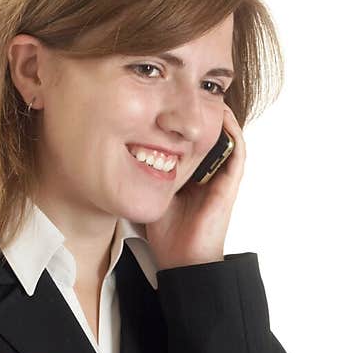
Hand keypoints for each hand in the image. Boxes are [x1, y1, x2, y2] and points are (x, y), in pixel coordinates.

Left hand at [144, 103, 246, 270]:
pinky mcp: (230, 185)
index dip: (184, 121)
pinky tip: (223, 115)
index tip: (170, 100)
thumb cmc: (166, 236)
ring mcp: (221, 179)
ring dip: (220, 116)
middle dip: (202, 113)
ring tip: (209, 94)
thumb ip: (139, 176)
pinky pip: (237, 152)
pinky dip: (233, 132)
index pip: (190, 140)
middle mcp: (208, 174)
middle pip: (209, 135)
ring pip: (226, 138)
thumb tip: (114, 154)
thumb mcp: (147, 195)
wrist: (182, 262)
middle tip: (190, 90)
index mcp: (190, 176)